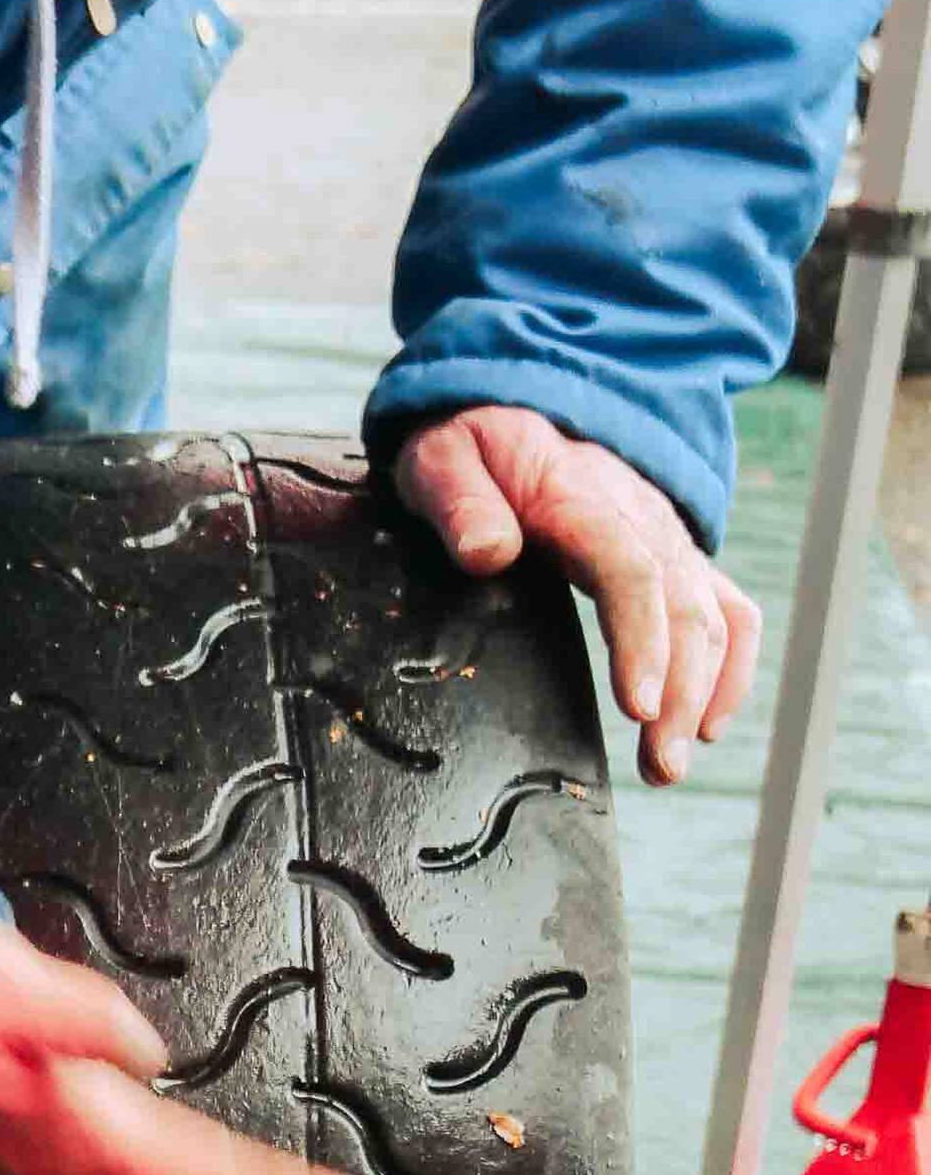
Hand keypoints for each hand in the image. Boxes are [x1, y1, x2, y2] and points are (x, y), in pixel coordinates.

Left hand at [390, 403, 758, 784]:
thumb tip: (487, 553)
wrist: (516, 408)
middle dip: (680, 692)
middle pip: (683, 608)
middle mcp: (642, 520)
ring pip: (712, 617)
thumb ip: (459, 502)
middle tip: (659, 765)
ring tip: (669, 766)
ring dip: (703, 695)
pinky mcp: (676, 559)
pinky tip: (710, 725)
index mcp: (582, 502)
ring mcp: (667, 541)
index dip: (641, 640)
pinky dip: (732, 667)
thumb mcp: (441, 459)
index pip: (630, 571)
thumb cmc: (473, 445)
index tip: (638, 706)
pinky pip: (729, 610)